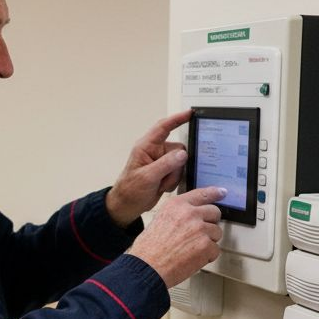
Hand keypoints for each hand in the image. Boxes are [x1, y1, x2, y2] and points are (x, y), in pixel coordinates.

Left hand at [105, 110, 191, 225]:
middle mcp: (155, 151)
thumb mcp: (147, 177)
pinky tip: (163, 187)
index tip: (190, 113)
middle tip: (163, 178)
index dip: (177, 119)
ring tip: (160, 184)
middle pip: (178, 149)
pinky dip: (173, 181)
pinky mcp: (165, 171)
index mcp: (146, 147)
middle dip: (175, 166)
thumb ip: (165, 164)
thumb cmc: (130, 190)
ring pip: (181, 162)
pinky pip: (179, 172)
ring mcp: (161, 162)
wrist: (128, 205)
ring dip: (173, 176)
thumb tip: (182, 154)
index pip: (163, 127)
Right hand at [127, 186, 225, 287]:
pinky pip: (216, 250)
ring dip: (208, 242)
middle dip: (210, 223)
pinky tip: (192, 259)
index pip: (201, 194)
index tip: (222, 192)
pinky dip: (207, 257)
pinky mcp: (206, 245)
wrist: (147, 267)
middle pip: (214, 212)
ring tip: (191, 250)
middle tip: (200, 234)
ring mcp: (200, 229)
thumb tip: (194, 216)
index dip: (214, 193)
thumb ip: (179, 214)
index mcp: (177, 205)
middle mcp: (190, 213)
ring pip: (217, 232)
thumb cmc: (149, 249)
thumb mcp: (160, 220)